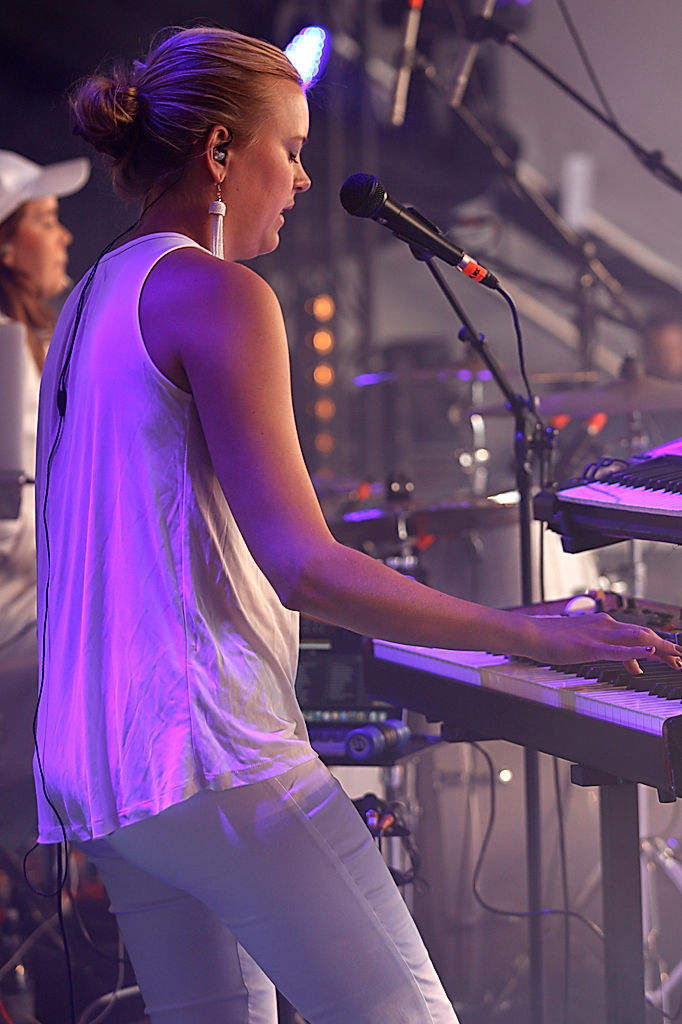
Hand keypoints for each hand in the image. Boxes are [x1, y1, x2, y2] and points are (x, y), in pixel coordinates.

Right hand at [529, 612, 681, 674]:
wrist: (532, 633)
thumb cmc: (554, 639)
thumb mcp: (588, 646)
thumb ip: (613, 653)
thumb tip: (635, 665)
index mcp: (606, 625)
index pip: (640, 633)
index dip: (661, 644)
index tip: (676, 654)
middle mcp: (606, 626)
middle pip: (644, 635)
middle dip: (666, 647)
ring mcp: (599, 636)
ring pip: (636, 640)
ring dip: (658, 649)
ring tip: (676, 656)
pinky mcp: (589, 647)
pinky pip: (616, 650)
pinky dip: (634, 653)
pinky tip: (647, 655)